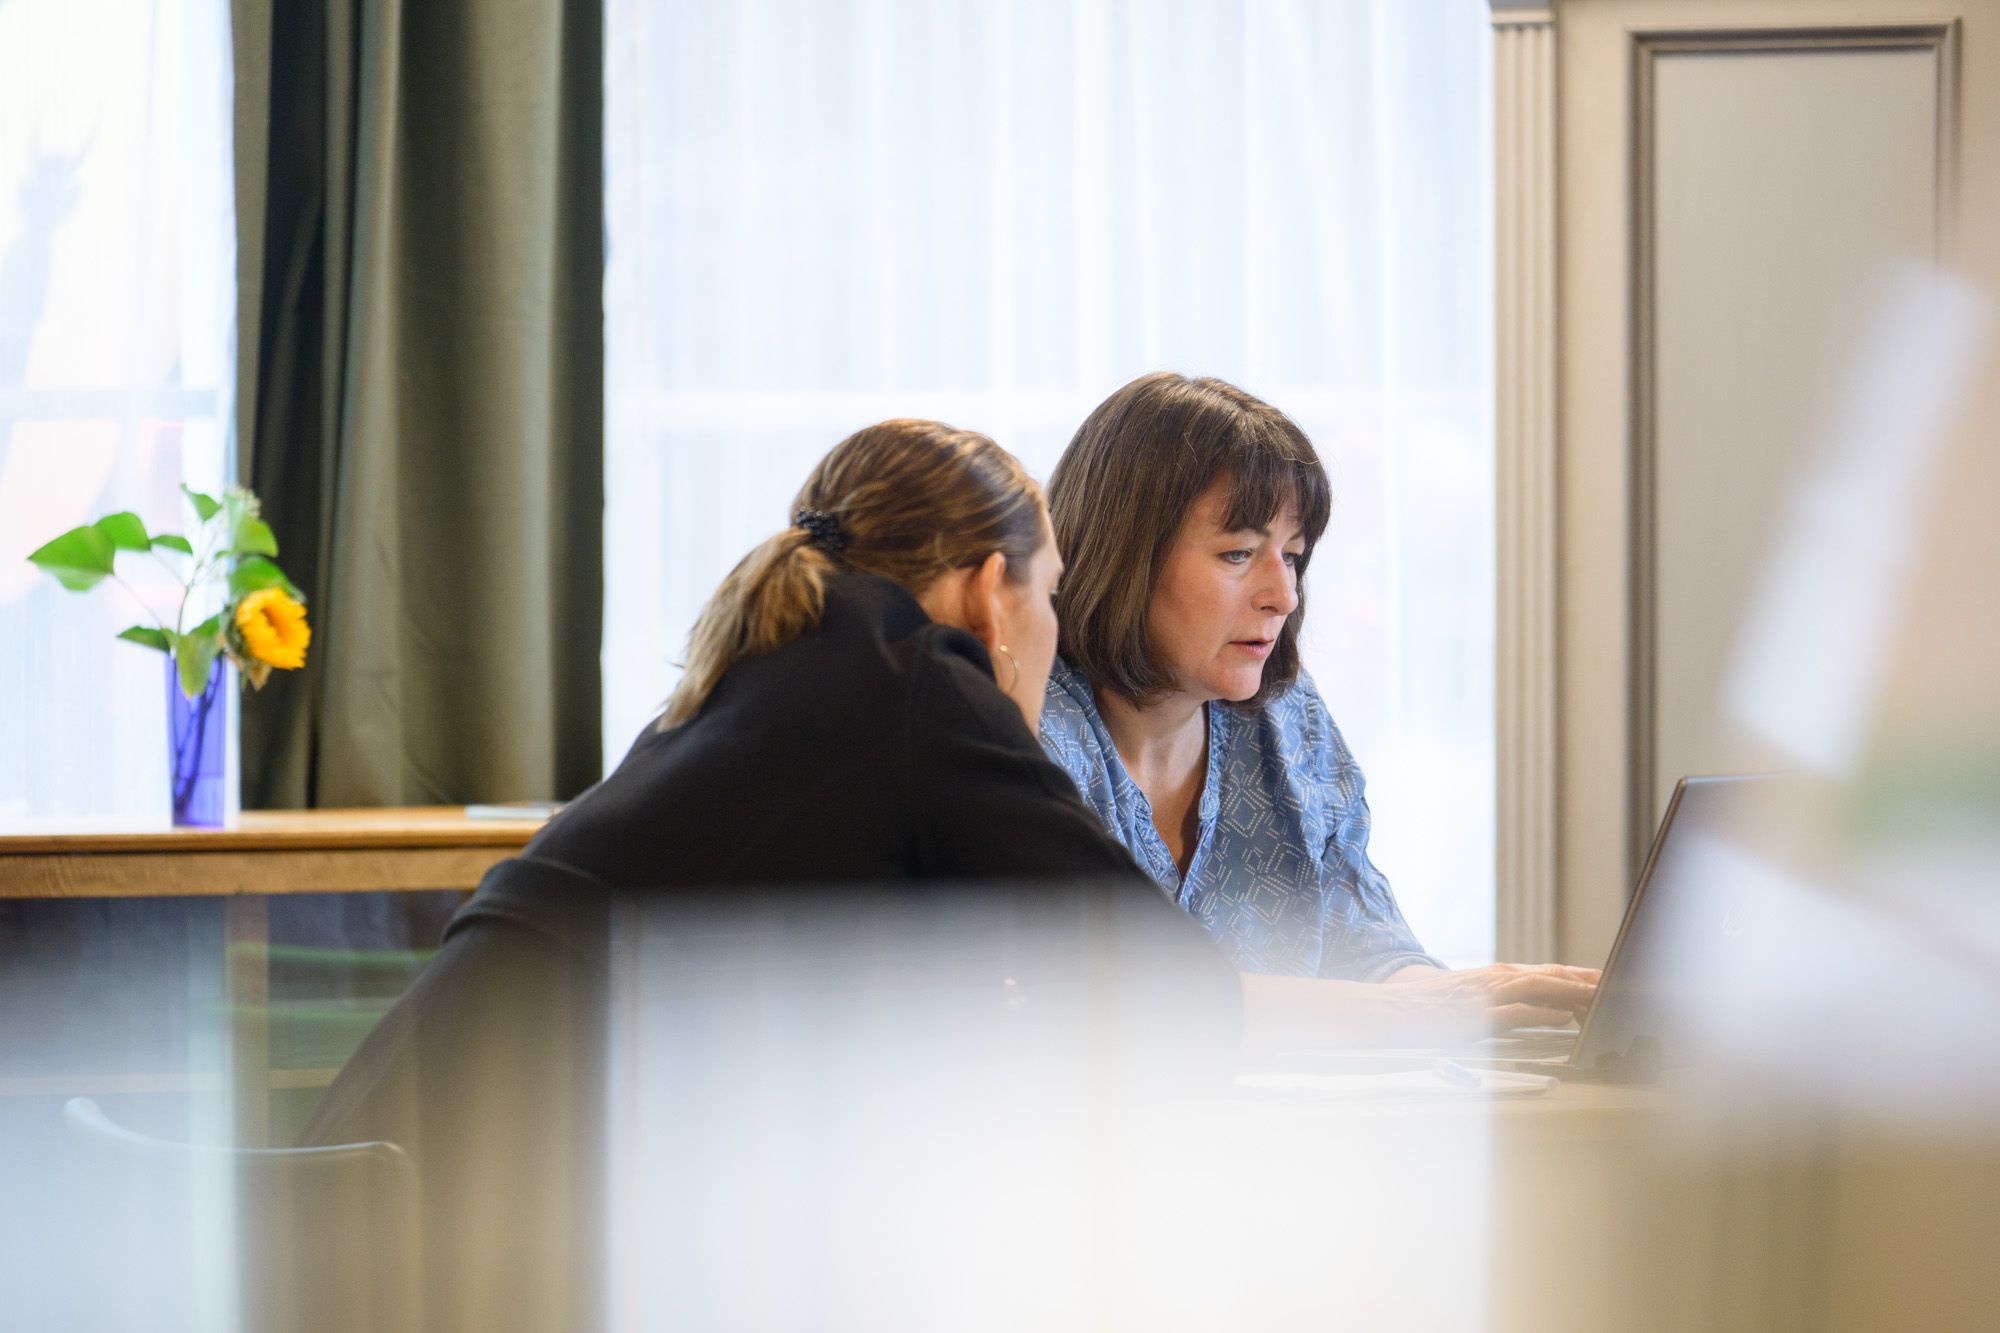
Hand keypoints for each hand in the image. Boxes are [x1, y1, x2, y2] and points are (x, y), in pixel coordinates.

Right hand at [1237, 963, 1600, 1052]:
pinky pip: (1518, 1012)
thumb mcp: (1475, 999)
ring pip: (1543, 989)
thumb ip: (1512, 1004)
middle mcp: (1500, 980)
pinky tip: (1566, 1019)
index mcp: (1500, 976)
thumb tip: (1555, 1014)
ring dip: (1576, 994)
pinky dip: (1545, 1014)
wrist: (1391, 1010)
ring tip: (1605, 999)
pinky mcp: (1478, 1016)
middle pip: (1555, 976)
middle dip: (1590, 981)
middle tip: (1624, 985)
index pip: (1552, 973)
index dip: (1585, 976)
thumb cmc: (1431, 1010)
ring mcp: (1489, 996)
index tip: (1614, 980)